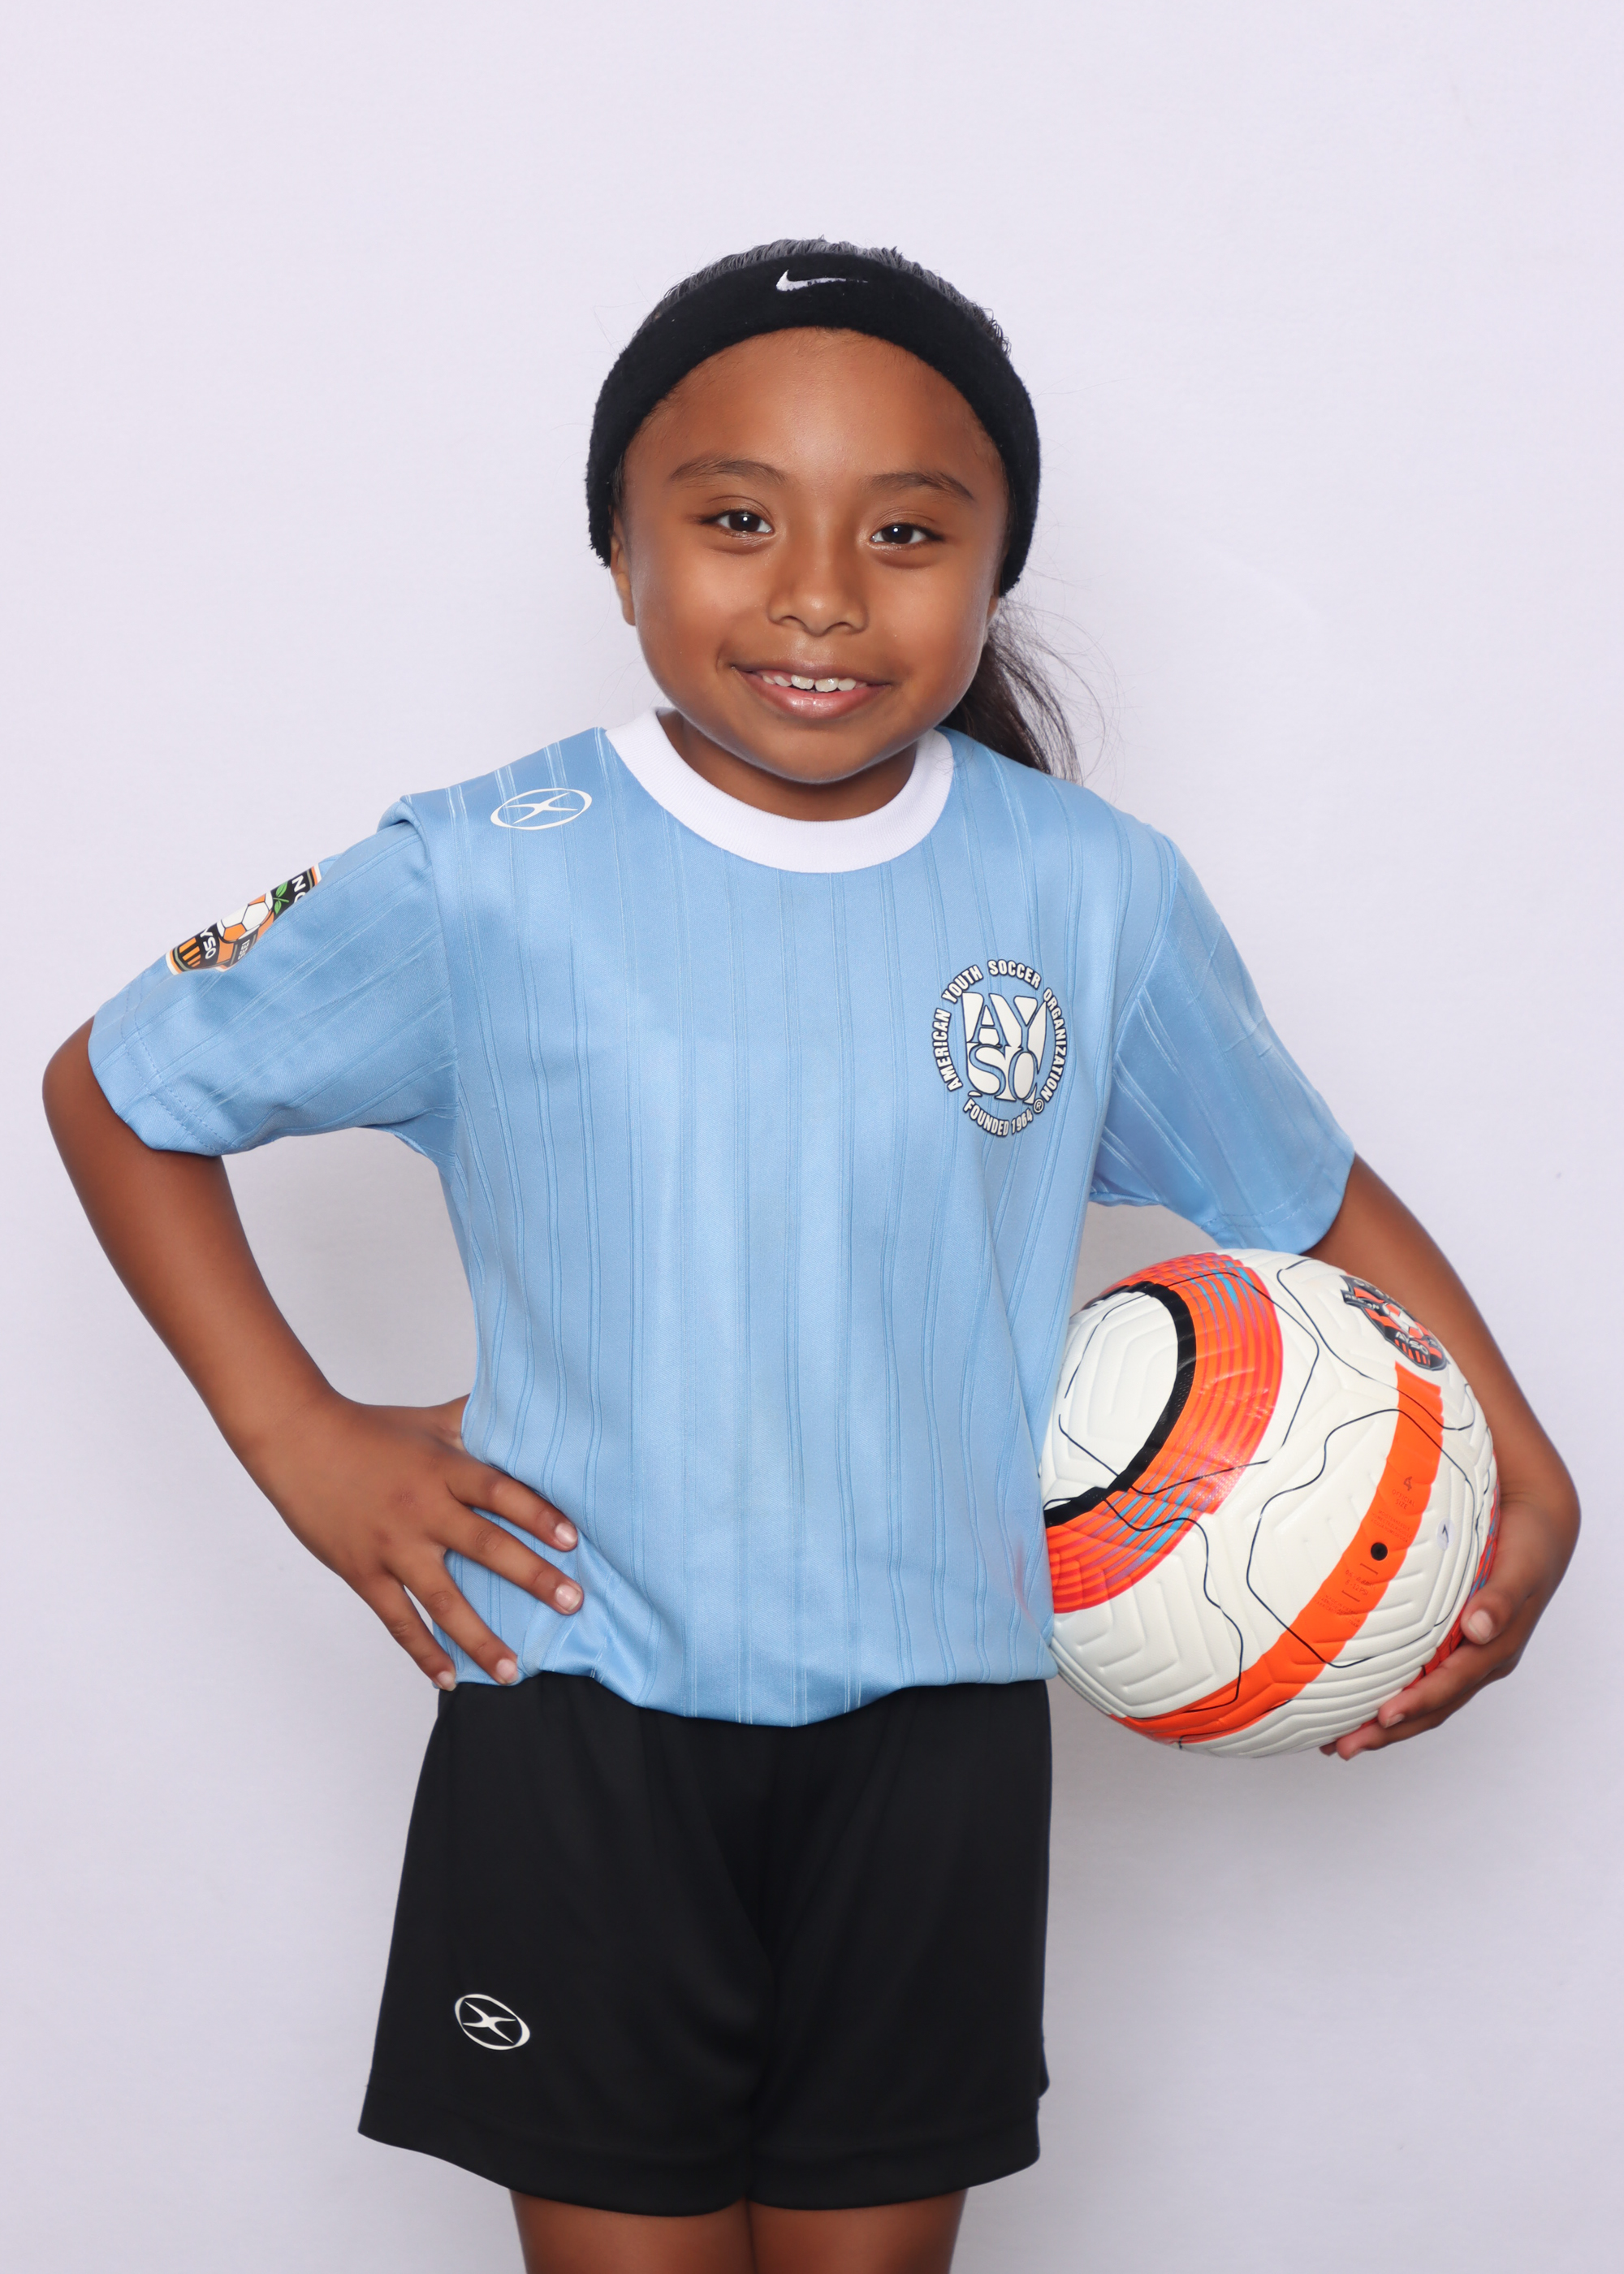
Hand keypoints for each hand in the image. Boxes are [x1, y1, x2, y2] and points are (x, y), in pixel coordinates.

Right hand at [250, 1390, 581, 1688]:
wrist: (298, 1440)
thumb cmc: (369, 1430)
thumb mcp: (429, 1421)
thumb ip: (475, 1419)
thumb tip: (520, 1403)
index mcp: (443, 1470)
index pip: (500, 1492)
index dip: (538, 1515)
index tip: (572, 1540)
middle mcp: (422, 1511)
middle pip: (485, 1547)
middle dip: (533, 1578)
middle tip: (572, 1604)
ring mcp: (392, 1546)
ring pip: (443, 1600)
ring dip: (481, 1638)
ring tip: (513, 1671)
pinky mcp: (363, 1573)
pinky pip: (398, 1620)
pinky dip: (423, 1652)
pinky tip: (448, 1678)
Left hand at [1321, 1483, 1577, 1758]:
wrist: (1537, 1527)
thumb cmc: (1528, 1546)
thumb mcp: (1520, 1568)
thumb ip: (1500, 1599)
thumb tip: (1479, 1629)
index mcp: (1496, 1651)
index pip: (1451, 1683)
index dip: (1418, 1701)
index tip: (1384, 1716)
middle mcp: (1479, 1661)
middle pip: (1432, 1705)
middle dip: (1389, 1730)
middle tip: (1342, 1746)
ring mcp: (1464, 1656)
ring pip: (1422, 1699)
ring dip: (1383, 1723)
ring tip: (1338, 1740)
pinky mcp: (1449, 1643)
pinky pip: (1417, 1675)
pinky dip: (1388, 1692)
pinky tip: (1356, 1700)